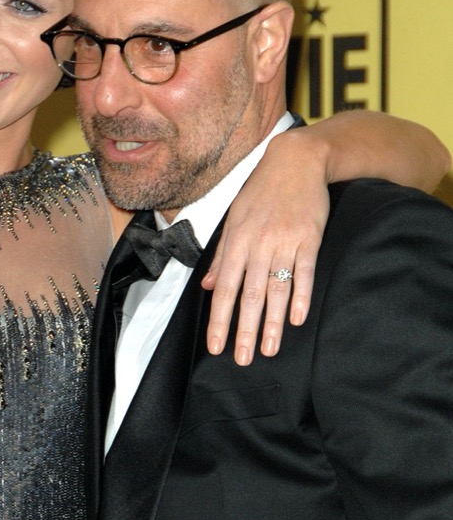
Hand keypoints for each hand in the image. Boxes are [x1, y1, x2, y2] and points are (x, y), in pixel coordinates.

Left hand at [202, 130, 327, 363]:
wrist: (297, 160)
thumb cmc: (262, 191)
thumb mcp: (235, 219)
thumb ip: (223, 255)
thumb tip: (210, 286)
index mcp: (237, 242)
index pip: (225, 289)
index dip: (220, 320)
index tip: (216, 346)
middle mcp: (258, 244)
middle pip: (249, 295)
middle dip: (244, 330)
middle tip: (243, 360)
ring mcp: (285, 241)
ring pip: (276, 289)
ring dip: (272, 322)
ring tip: (268, 349)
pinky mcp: (309, 238)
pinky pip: (304, 271)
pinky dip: (301, 296)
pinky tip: (297, 319)